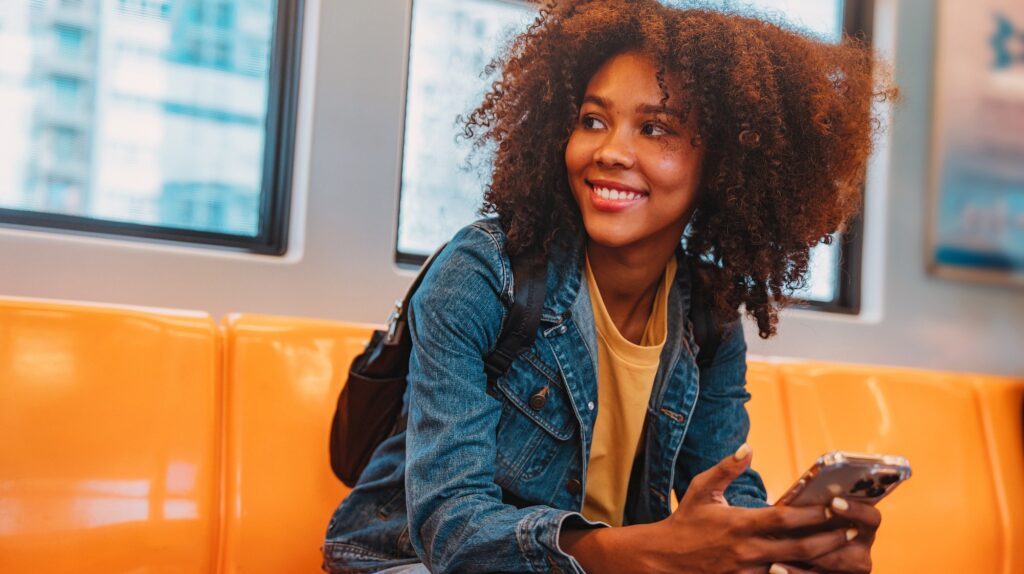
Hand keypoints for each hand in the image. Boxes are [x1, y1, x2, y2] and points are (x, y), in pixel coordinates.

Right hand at [639, 444, 858, 572]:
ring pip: (793, 569)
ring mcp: (747, 571)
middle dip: (828, 539)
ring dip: (820, 561)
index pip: (784, 518)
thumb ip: (725, 468)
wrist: (662, 560)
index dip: (813, 513)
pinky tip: (815, 568)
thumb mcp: (701, 489)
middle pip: (798, 548)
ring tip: (843, 551)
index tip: (835, 505)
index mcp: (739, 524)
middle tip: (852, 530)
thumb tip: (747, 448)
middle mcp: (747, 550)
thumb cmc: (684, 521)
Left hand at [771, 498, 880, 573]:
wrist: (805, 554)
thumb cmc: (805, 523)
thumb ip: (811, 509)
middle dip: (822, 545)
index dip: (856, 511)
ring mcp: (852, 571)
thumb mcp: (810, 514)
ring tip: (775, 560)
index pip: (872, 518)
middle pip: (852, 553)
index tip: (833, 502)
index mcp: (864, 526)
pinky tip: (775, 568)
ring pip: (832, 567)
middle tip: (798, 537)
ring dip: (802, 564)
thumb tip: (797, 500)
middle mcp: (862, 551)